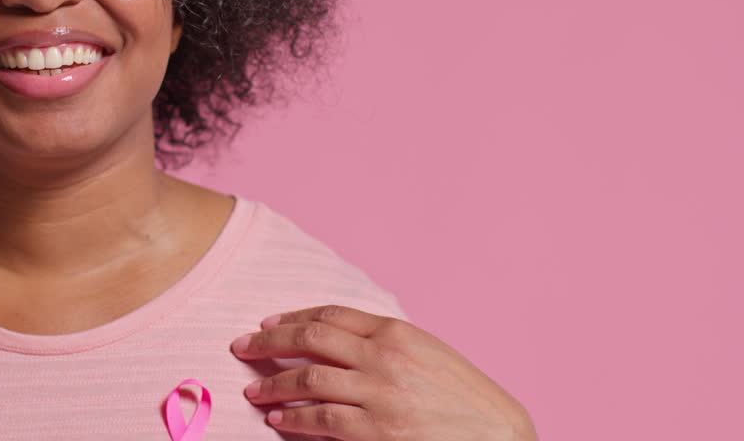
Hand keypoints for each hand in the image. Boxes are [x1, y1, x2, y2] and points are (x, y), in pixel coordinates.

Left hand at [230, 305, 536, 439]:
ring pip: (308, 380)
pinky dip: (294, 418)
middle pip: (310, 339)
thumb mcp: (431, 357)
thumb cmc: (469, 403)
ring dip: (273, 384)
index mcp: (398, 332)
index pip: (330, 315)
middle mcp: (385, 357)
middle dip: (269, 342)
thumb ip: (388, 345)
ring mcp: (380, 395)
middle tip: (242, 347)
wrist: (501, 440)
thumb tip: (340, 344)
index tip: (268, 323)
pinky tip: (278, 419)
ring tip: (253, 390)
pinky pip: (321, 421)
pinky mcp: (377, 432)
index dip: (293, 318)